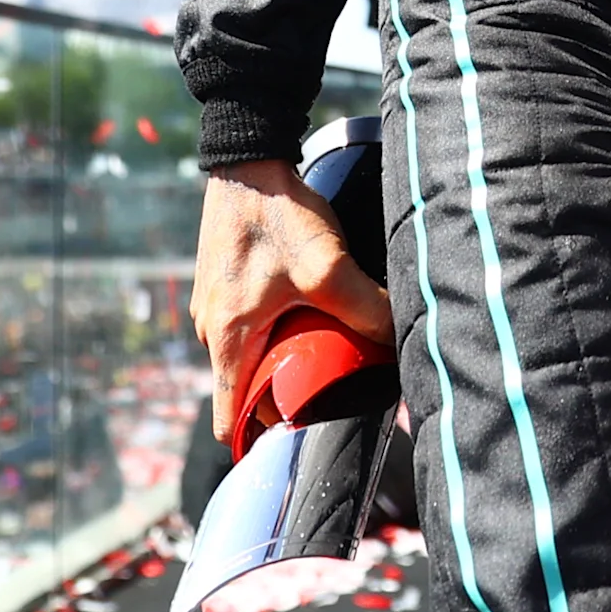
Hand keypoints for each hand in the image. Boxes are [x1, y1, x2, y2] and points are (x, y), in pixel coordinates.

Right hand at [192, 160, 394, 439]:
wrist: (248, 160)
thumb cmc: (277, 217)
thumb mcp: (327, 268)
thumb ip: (363, 308)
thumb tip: (397, 340)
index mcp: (229, 341)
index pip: (228, 421)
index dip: (258, 443)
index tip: (293, 451)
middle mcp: (214, 330)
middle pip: (246, 387)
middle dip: (284, 398)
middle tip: (331, 398)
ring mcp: (218, 304)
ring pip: (252, 351)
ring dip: (284, 359)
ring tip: (329, 354)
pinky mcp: (229, 282)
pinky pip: (254, 321)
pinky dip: (279, 327)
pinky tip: (313, 313)